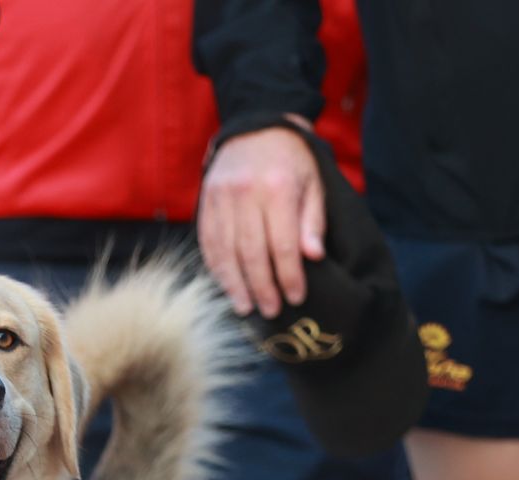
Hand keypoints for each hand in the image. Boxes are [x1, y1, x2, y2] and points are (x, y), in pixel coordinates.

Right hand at [198, 124, 325, 318]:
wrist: (255, 129)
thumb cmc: (290, 162)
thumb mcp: (313, 184)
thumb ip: (312, 221)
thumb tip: (312, 257)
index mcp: (278, 188)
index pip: (283, 244)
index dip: (289, 276)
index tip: (295, 297)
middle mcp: (246, 193)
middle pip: (252, 253)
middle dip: (262, 287)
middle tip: (271, 310)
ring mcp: (221, 198)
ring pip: (226, 252)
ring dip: (235, 285)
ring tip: (246, 308)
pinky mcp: (205, 202)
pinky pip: (208, 242)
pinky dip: (217, 268)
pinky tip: (226, 286)